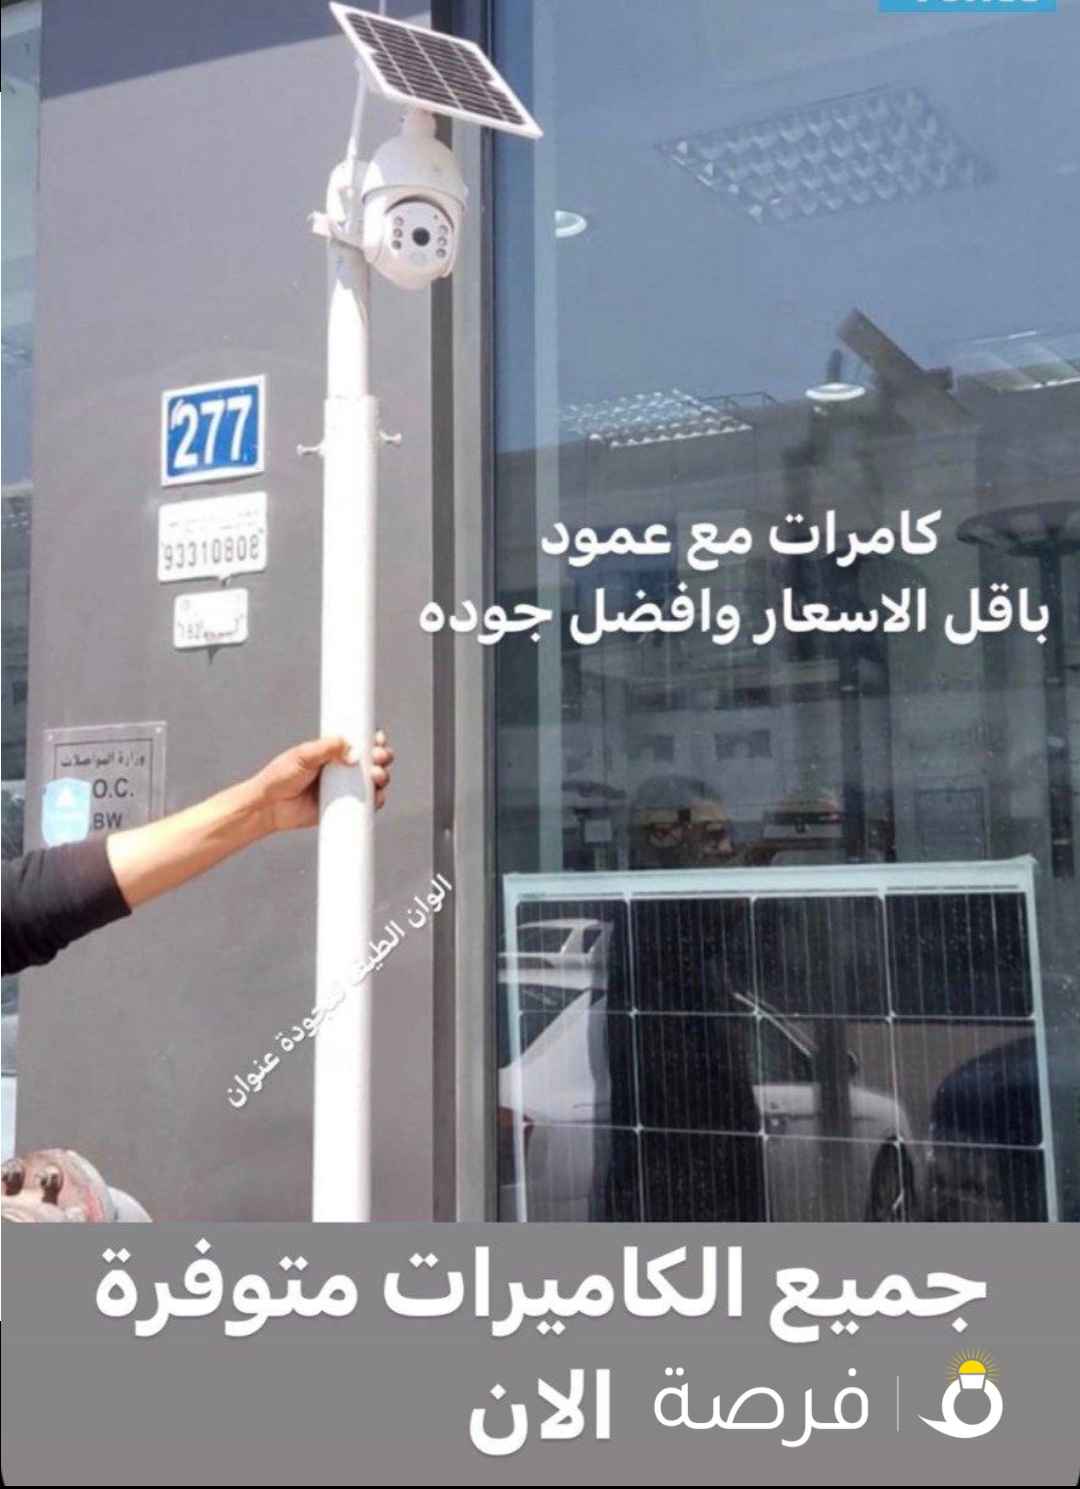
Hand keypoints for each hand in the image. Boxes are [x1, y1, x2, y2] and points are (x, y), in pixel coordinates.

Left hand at [252, 731, 394, 832]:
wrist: (270, 806)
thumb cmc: (281, 776)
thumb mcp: (302, 756)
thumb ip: (326, 749)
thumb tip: (354, 752)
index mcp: (334, 751)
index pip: (360, 741)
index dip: (374, 740)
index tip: (379, 739)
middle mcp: (343, 768)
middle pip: (373, 760)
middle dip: (383, 756)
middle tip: (378, 757)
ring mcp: (345, 788)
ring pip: (374, 781)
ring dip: (383, 776)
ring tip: (376, 776)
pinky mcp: (345, 808)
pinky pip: (367, 804)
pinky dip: (377, 800)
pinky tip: (377, 796)